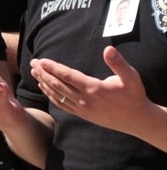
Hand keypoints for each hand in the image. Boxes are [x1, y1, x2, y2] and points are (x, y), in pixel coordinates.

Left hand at [32, 48, 160, 141]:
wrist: (137, 120)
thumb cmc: (134, 96)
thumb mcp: (131, 77)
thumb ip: (118, 63)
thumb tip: (108, 49)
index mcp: (94, 88)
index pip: (68, 76)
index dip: (53, 67)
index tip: (41, 60)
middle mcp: (84, 99)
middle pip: (58, 84)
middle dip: (43, 73)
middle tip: (32, 63)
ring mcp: (82, 109)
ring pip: (57, 94)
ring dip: (44, 82)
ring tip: (33, 72)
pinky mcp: (82, 115)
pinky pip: (61, 104)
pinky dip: (50, 95)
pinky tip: (44, 88)